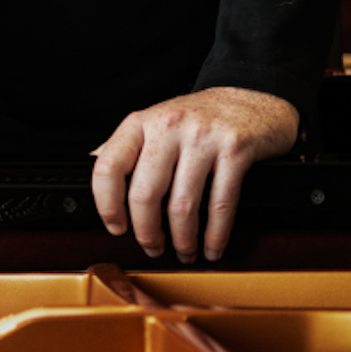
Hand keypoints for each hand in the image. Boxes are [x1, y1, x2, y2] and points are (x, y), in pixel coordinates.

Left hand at [91, 87, 299, 262]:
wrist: (256, 100)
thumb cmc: (204, 118)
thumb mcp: (159, 121)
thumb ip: (129, 145)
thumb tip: (94, 169)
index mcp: (144, 122)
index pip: (109, 167)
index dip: (108, 206)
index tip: (116, 227)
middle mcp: (170, 125)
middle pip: (145, 194)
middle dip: (147, 233)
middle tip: (153, 247)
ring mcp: (204, 136)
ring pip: (182, 205)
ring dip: (183, 240)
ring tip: (185, 251)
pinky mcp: (235, 148)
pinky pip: (221, 203)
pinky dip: (216, 234)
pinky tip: (213, 246)